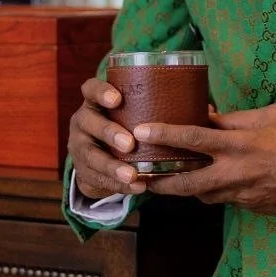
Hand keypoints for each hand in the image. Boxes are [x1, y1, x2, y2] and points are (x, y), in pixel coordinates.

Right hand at [67, 78, 146, 199]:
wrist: (100, 157)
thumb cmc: (125, 128)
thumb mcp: (130, 115)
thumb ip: (149, 109)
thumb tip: (197, 104)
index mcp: (94, 103)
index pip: (91, 89)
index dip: (101, 93)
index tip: (117, 100)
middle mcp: (83, 122)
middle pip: (88, 122)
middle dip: (109, 133)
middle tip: (130, 144)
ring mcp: (79, 146)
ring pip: (91, 156)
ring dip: (112, 166)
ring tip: (132, 175)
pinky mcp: (82, 170)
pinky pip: (97, 178)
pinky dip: (118, 185)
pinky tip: (136, 187)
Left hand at [139, 103, 275, 217]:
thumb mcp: (270, 116)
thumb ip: (235, 119)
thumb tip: (208, 115)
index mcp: (239, 144)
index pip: (192, 138)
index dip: (163, 135)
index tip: (140, 132)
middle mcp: (235, 172)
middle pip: (185, 182)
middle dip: (160, 182)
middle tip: (140, 178)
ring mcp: (242, 194)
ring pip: (203, 195)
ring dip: (186, 189)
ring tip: (168, 182)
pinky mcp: (252, 208)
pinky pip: (225, 200)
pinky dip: (214, 192)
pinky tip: (211, 184)